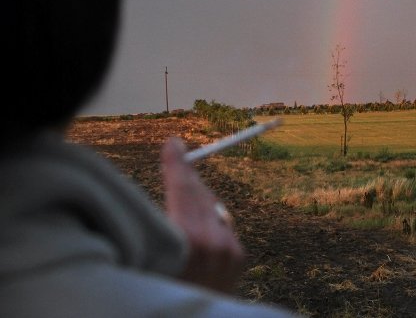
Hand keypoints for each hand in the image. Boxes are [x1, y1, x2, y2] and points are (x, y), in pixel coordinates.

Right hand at [161, 137, 244, 292]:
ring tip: (180, 201)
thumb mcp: (150, 255)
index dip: (176, 163)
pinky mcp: (239, 256)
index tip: (173, 142)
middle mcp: (215, 242)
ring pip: (213, 208)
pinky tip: (195, 229)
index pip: (182, 188)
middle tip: (176, 158)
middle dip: (187, 177)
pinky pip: (221, 226)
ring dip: (198, 202)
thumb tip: (167, 190)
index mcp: (188, 240)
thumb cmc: (158, 284)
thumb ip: (157, 224)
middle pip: (200, 194)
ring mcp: (230, 249)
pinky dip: (208, 223)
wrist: (191, 317)